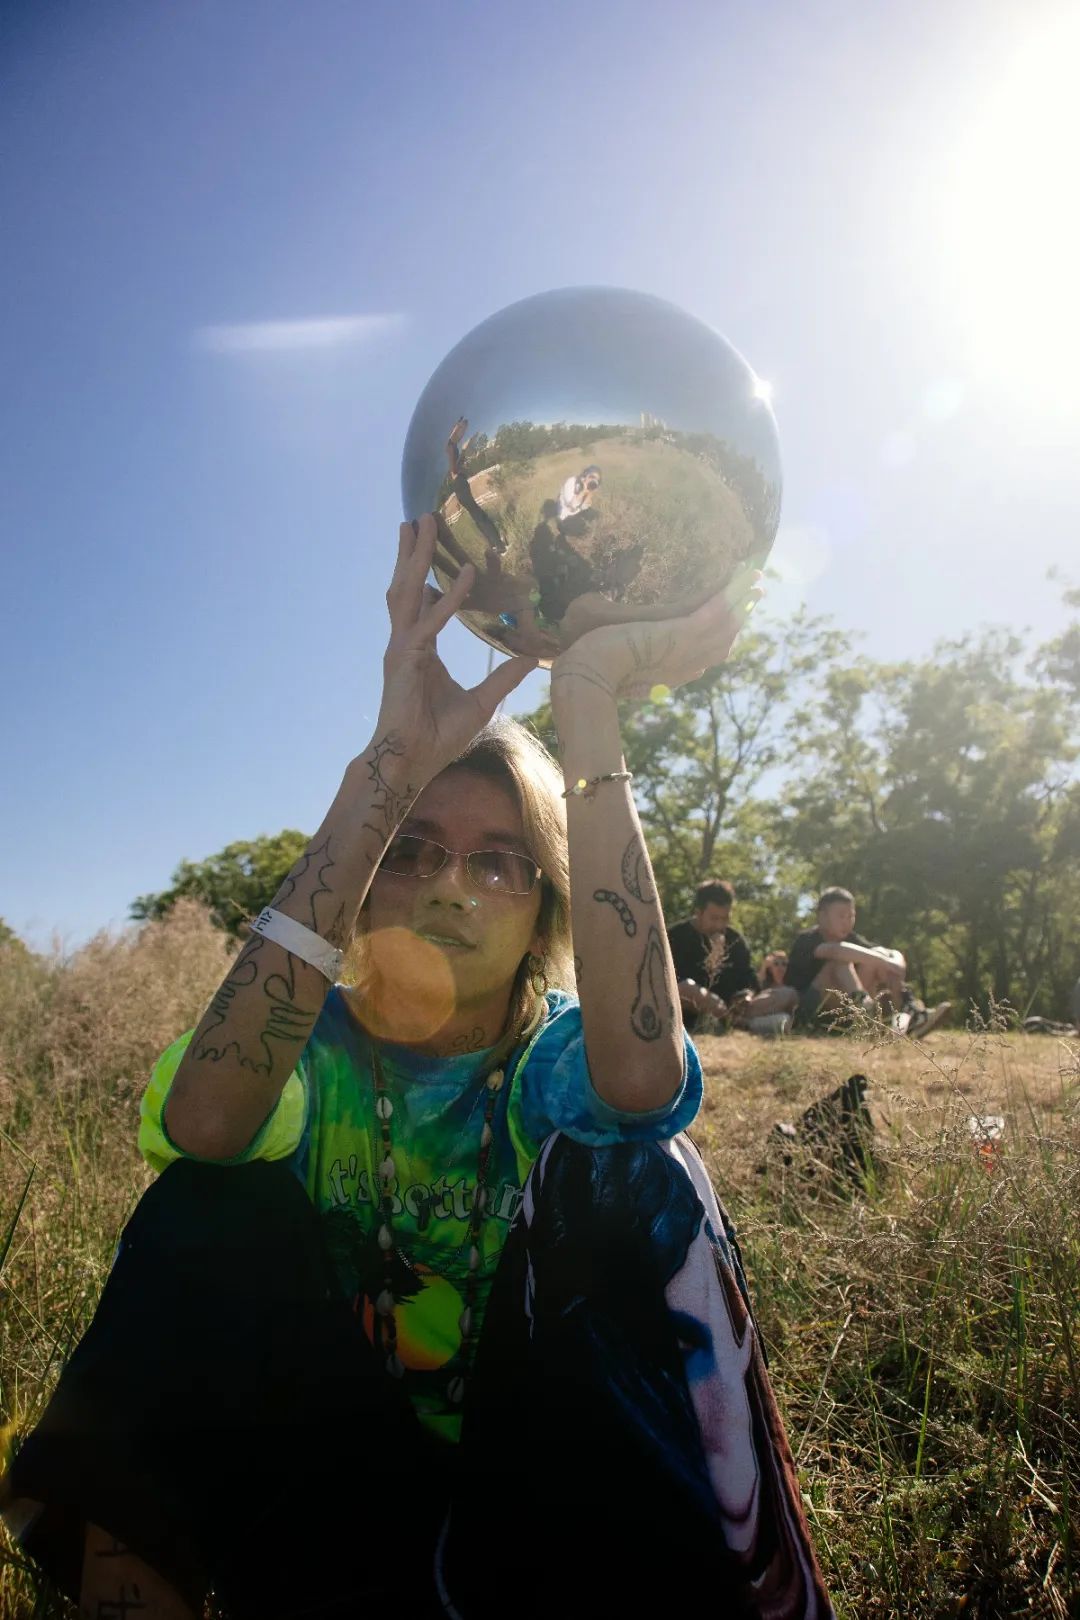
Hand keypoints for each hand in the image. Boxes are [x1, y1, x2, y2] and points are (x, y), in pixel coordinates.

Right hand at [374, 515, 537, 780]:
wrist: (412, 760)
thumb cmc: (437, 736)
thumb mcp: (482, 702)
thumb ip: (503, 677)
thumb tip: (530, 660)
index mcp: (421, 648)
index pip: (423, 602)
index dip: (431, 575)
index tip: (440, 550)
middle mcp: (407, 642)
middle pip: (409, 586)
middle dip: (415, 551)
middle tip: (421, 516)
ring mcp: (403, 648)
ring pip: (409, 592)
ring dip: (418, 557)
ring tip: (422, 524)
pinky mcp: (407, 659)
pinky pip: (432, 622)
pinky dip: (450, 599)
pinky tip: (468, 576)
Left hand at [550, 567, 761, 702]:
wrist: (586, 673)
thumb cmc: (586, 663)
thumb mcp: (607, 651)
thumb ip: (615, 644)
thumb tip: (603, 619)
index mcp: (667, 671)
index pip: (702, 656)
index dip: (718, 639)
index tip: (728, 622)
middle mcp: (682, 664)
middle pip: (722, 641)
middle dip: (738, 618)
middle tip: (754, 595)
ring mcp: (684, 650)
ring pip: (724, 625)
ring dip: (741, 601)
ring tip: (755, 579)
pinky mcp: (681, 634)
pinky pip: (713, 611)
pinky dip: (730, 593)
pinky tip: (740, 575)